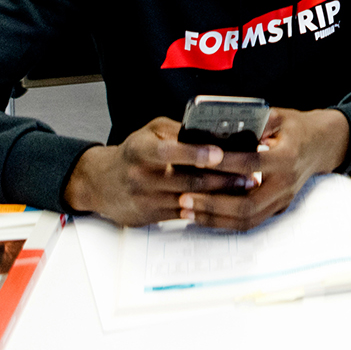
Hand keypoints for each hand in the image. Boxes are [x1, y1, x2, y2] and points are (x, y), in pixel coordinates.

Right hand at [62, 117, 245, 226]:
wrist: (101, 183)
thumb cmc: (133, 153)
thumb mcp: (150, 133)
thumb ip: (178, 133)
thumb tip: (212, 132)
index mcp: (141, 150)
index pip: (169, 152)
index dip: (195, 153)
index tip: (220, 153)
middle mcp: (141, 176)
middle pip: (187, 180)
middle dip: (222, 178)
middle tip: (250, 174)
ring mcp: (146, 199)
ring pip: (190, 199)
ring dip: (221, 195)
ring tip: (245, 188)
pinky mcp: (150, 216)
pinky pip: (184, 214)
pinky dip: (207, 209)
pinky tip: (226, 203)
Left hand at [178, 108, 349, 230]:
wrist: (322, 145)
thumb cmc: (295, 128)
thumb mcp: (279, 116)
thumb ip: (256, 120)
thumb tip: (223, 126)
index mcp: (287, 156)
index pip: (252, 163)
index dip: (224, 163)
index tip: (197, 161)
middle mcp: (286, 182)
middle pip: (247, 203)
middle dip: (213, 203)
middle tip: (184, 197)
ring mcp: (283, 199)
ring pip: (247, 219)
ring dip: (214, 218)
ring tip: (186, 211)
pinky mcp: (278, 208)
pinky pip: (250, 221)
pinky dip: (224, 222)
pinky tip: (202, 216)